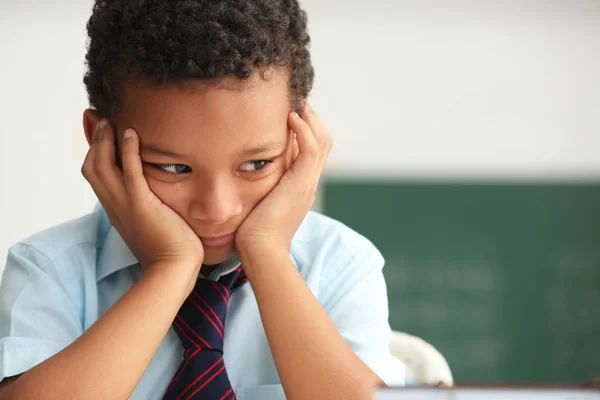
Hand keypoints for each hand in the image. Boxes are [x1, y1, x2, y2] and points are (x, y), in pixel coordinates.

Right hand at [81, 120, 203, 279]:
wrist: (174, 270)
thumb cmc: (171, 253)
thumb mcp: (154, 228)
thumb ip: (151, 212)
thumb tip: (158, 204)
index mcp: (118, 212)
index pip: (99, 179)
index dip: (96, 156)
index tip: (101, 136)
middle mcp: (115, 207)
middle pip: (91, 168)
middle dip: (94, 142)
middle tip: (101, 121)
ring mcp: (125, 205)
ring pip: (101, 166)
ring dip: (105, 141)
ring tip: (111, 121)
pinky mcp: (141, 205)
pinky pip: (129, 171)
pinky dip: (127, 150)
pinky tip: (132, 133)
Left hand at [235, 104, 331, 259]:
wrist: (260, 253)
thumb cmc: (251, 235)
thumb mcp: (254, 205)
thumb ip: (253, 188)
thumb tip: (235, 175)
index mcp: (300, 189)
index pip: (311, 151)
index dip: (304, 130)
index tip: (287, 112)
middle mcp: (308, 184)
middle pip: (323, 142)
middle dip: (310, 118)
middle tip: (293, 100)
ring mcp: (307, 184)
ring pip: (322, 141)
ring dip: (309, 118)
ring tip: (293, 102)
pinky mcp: (301, 184)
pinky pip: (312, 149)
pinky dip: (304, 130)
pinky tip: (290, 117)